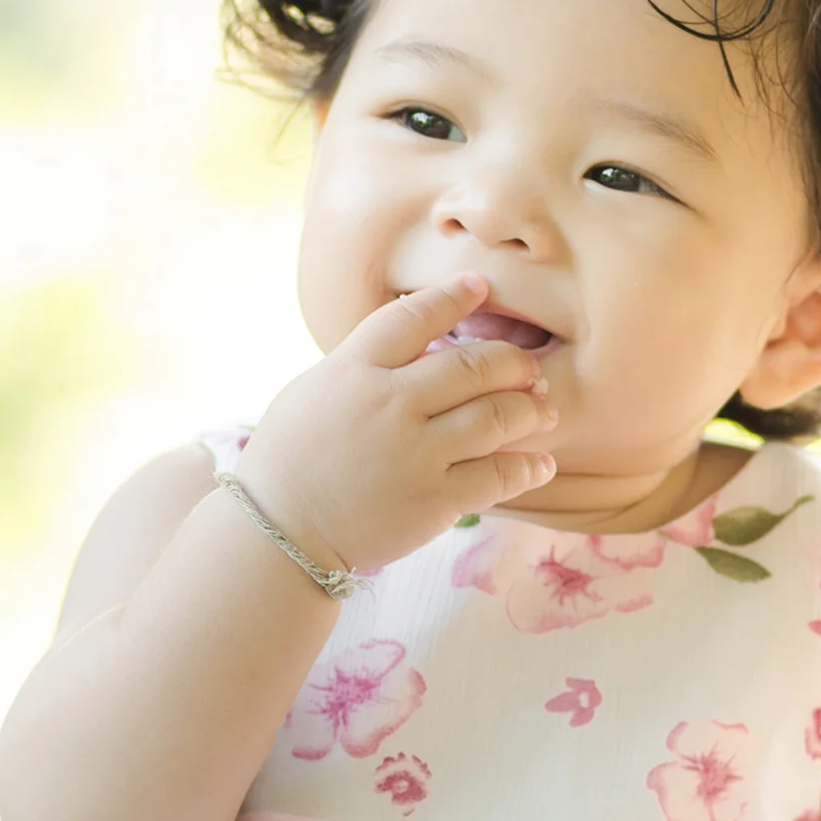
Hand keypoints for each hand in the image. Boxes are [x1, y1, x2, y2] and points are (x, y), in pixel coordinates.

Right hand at [235, 275, 557, 575]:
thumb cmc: (289, 461)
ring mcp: (415, 453)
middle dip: (512, 362)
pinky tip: (540, 464)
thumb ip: (363, 366)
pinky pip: (499, 475)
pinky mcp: (433, 500)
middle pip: (473, 364)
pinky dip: (528, 467)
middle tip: (526, 368)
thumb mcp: (313, 393)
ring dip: (530, 409)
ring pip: (497, 415)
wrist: (278, 533)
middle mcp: (389, 404)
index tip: (479, 288)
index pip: (415, 316)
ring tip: (542, 410)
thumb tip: (416, 346)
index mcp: (353, 370)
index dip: (453, 297)